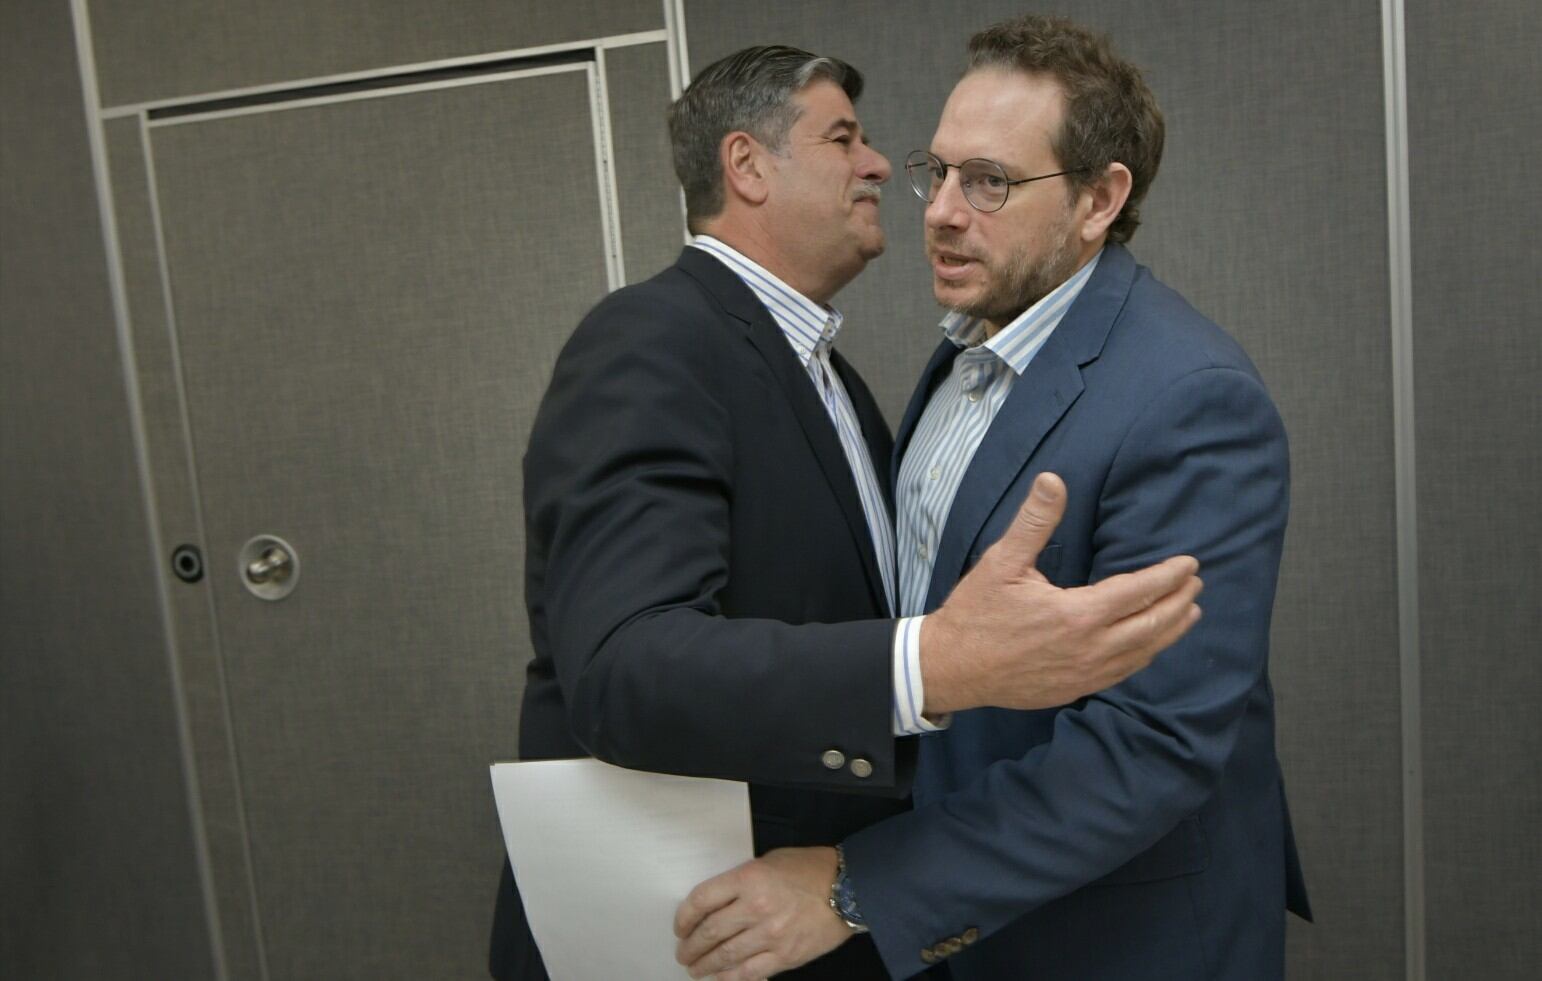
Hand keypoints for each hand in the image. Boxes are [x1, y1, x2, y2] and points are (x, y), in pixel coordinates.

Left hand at [674, 846, 850, 980]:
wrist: (848, 889)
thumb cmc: (808, 869)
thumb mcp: (768, 862)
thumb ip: (741, 882)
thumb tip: (715, 904)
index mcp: (749, 878)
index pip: (702, 900)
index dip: (684, 917)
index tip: (680, 926)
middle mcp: (756, 907)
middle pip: (709, 932)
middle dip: (690, 946)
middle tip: (683, 952)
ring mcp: (770, 935)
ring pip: (724, 956)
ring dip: (704, 965)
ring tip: (694, 969)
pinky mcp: (784, 956)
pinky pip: (748, 973)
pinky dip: (729, 978)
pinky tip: (719, 979)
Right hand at [921, 472, 1202, 713]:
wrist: (951, 667)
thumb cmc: (976, 613)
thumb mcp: (1002, 561)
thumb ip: (1034, 522)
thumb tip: (1053, 480)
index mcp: (1077, 614)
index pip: (1139, 592)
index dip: (1168, 576)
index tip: (1190, 563)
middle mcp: (1090, 648)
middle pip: (1152, 625)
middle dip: (1179, 603)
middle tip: (1197, 584)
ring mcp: (1085, 674)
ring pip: (1143, 653)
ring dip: (1170, 631)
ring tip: (1190, 614)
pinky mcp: (1075, 689)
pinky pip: (1123, 673)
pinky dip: (1146, 655)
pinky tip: (1151, 645)